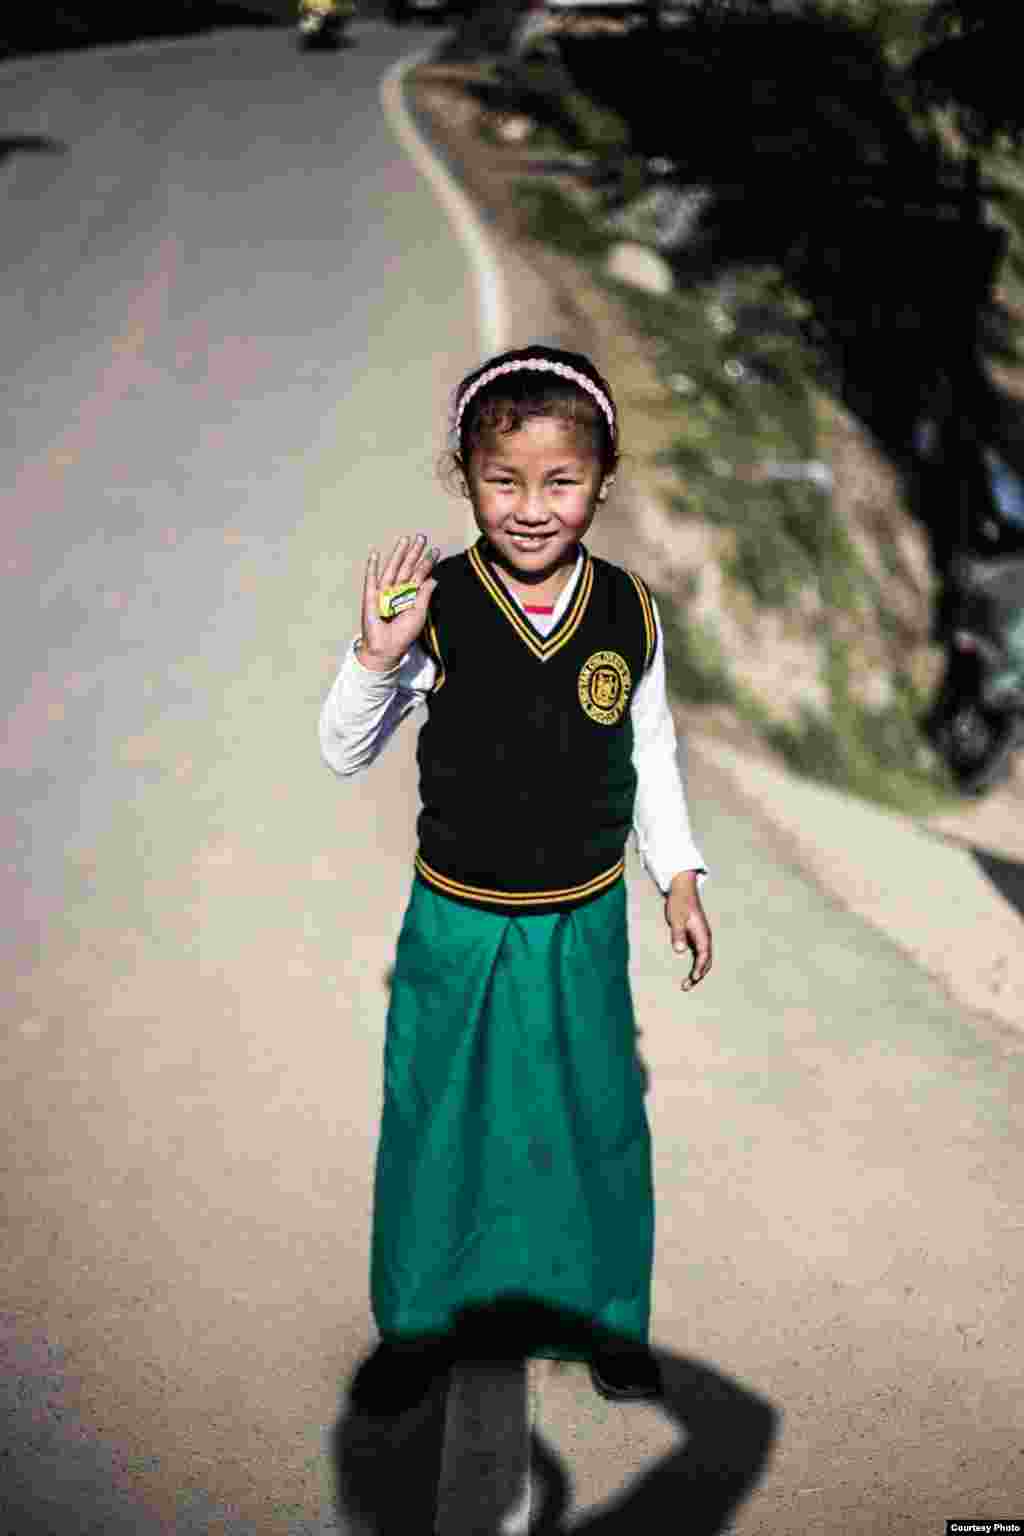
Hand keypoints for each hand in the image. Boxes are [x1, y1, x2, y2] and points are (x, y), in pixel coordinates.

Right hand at [359, 533, 439, 670]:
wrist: (387, 648)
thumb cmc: (403, 634)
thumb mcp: (418, 613)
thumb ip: (424, 595)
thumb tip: (434, 578)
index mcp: (410, 595)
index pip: (420, 575)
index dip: (427, 563)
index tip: (435, 550)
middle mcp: (398, 591)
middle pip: (407, 567)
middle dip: (414, 552)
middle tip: (422, 536)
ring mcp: (384, 592)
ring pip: (392, 569)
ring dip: (398, 554)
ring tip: (404, 539)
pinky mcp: (371, 597)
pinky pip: (371, 580)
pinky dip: (372, 567)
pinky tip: (375, 554)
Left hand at [665, 871, 711, 990]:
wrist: (682, 890)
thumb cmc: (679, 903)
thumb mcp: (676, 917)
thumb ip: (678, 934)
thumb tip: (680, 951)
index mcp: (702, 933)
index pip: (704, 954)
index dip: (699, 967)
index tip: (694, 978)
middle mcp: (704, 937)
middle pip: (706, 960)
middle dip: (698, 974)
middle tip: (686, 986)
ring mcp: (700, 937)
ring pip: (703, 959)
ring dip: (697, 971)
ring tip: (686, 984)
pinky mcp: (695, 936)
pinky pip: (698, 954)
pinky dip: (694, 964)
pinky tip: (688, 972)